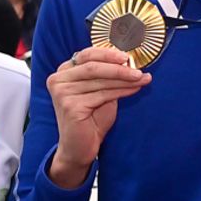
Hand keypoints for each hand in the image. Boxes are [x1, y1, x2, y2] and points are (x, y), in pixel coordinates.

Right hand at [45, 48, 151, 186]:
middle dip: (120, 68)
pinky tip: (134, 89)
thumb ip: (108, 77)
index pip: (87, 54)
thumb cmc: (90, 119)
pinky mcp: (70, 105)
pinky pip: (102, 94)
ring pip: (100, 80)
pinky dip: (121, 91)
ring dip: (124, 80)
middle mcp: (58, 79)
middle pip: (94, 66)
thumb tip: (130, 63)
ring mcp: (62, 92)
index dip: (108, 53)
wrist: (80, 147)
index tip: (127, 57)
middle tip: (138, 70)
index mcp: (64, 72)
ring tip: (142, 79)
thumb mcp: (100, 91)